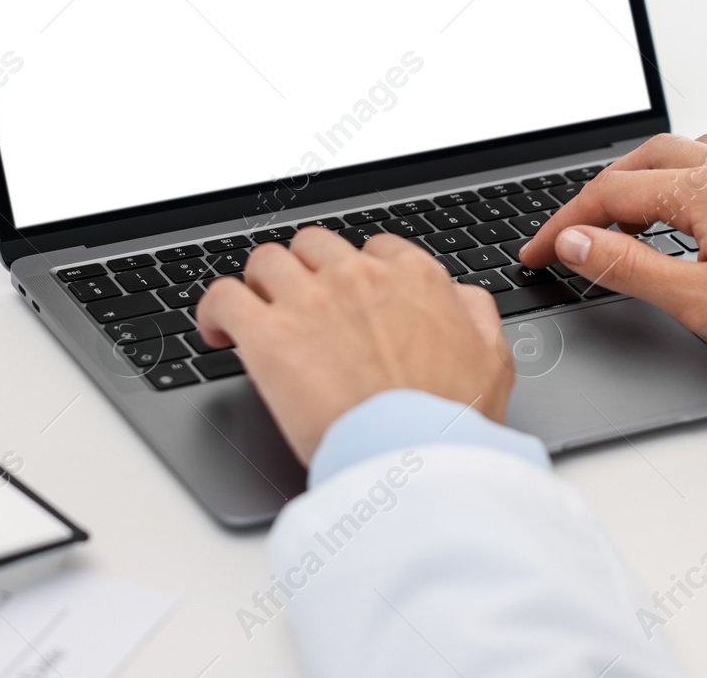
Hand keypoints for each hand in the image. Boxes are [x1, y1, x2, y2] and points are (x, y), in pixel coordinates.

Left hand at [196, 227, 513, 463]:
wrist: (416, 460)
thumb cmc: (452, 423)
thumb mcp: (493, 360)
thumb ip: (475, 314)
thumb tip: (459, 297)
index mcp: (414, 279)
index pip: (374, 249)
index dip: (355, 274)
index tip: (346, 298)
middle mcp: (359, 277)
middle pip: (314, 246)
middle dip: (305, 271)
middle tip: (300, 306)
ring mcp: (310, 301)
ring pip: (266, 261)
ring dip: (260, 285)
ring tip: (257, 314)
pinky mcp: (268, 335)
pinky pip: (223, 297)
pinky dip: (214, 311)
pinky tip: (216, 332)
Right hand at [519, 133, 706, 412]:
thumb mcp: (698, 300)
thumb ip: (626, 265)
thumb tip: (573, 240)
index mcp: (706, 190)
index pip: (611, 196)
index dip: (564, 224)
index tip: (536, 251)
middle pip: (647, 159)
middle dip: (601, 190)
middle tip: (574, 229)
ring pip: (695, 150)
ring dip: (652, 172)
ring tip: (631, 205)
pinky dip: (706, 172)